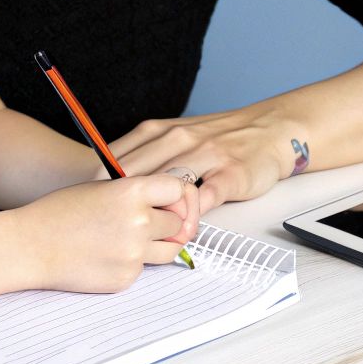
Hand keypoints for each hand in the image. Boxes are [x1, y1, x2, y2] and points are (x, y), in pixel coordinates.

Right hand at [11, 176, 197, 292]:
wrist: (31, 245)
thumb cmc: (60, 212)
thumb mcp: (102, 186)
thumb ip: (138, 192)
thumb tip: (171, 201)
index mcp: (132, 192)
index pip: (179, 190)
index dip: (178, 195)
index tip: (173, 200)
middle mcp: (138, 223)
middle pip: (179, 223)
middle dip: (169, 221)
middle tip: (149, 220)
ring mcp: (134, 254)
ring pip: (170, 250)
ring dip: (159, 244)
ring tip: (132, 237)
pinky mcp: (126, 277)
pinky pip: (145, 269)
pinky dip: (133, 262)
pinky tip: (108, 253)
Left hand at [110, 106, 294, 213]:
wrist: (270, 129)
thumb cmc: (218, 138)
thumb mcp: (175, 135)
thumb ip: (145, 153)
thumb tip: (106, 181)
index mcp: (160, 131)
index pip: (117, 158)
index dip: (100, 185)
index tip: (92, 206)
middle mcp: (180, 139)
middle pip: (137, 173)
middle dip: (122, 204)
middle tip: (114, 228)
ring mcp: (207, 156)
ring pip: (169, 185)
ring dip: (155, 213)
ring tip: (145, 234)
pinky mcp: (231, 174)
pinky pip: (206, 198)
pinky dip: (191, 217)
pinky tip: (182, 229)